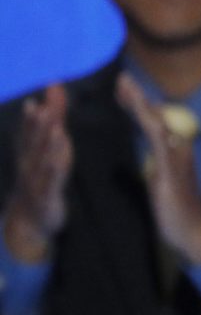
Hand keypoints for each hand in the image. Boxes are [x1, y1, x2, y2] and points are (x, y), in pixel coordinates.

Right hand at [2, 83, 73, 262]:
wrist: (29, 220)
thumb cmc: (39, 179)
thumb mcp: (45, 151)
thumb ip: (52, 124)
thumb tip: (53, 98)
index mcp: (28, 152)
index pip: (31, 129)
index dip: (35, 112)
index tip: (43, 93)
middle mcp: (29, 163)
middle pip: (34, 140)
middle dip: (38, 122)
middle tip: (43, 105)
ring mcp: (36, 179)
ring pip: (42, 158)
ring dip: (47, 142)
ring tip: (53, 126)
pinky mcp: (47, 195)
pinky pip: (51, 181)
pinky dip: (54, 169)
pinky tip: (58, 160)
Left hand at [116, 72, 200, 265]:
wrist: (194, 229)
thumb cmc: (176, 210)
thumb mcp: (160, 183)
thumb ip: (153, 167)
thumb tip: (139, 161)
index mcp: (175, 152)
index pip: (158, 122)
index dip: (142, 105)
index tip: (126, 92)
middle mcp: (180, 148)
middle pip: (159, 115)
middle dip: (140, 98)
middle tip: (122, 81)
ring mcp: (177, 155)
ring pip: (158, 121)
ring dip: (141, 101)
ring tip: (125, 85)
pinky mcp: (171, 165)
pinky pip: (156, 135)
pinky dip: (145, 117)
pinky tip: (135, 108)